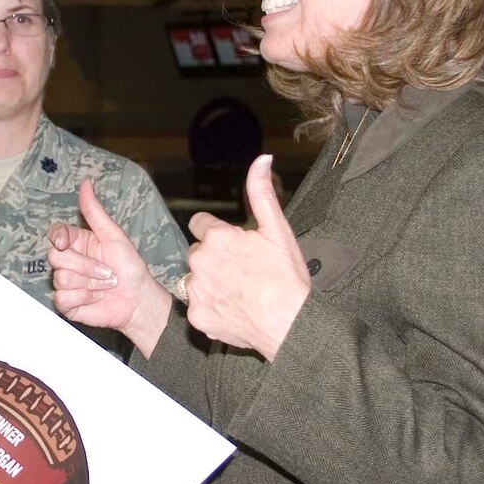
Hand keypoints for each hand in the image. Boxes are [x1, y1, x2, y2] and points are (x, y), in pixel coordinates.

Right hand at [48, 180, 173, 354]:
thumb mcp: (113, 235)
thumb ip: (95, 211)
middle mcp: (69, 261)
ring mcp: (66, 283)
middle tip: (107, 271)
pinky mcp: (66, 303)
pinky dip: (84, 298)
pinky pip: (63, 298)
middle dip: (85, 266)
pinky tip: (96, 298)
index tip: (64, 242)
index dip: (58, 237)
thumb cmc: (129, 267)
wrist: (137, 299)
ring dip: (90, 283)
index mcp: (78, 242)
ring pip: (60, 278)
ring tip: (106, 285)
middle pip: (55, 258)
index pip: (56, 234)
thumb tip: (86, 182)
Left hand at [183, 154, 309, 360]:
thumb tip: (262, 159)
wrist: (289, 323)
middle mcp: (199, 261)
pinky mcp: (195, 315)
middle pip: (197, 253)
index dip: (218, 234)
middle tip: (241, 272)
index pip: (200, 224)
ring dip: (209, 283)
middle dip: (213, 259)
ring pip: (195, 280)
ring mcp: (195, 290)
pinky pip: (197, 306)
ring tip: (238, 293)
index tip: (234, 246)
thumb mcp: (277, 229)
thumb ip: (262, 193)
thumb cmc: (286, 277)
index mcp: (217, 237)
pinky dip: (211, 308)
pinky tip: (232, 310)